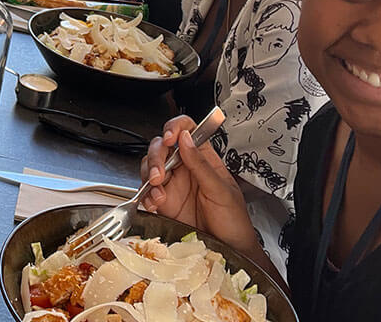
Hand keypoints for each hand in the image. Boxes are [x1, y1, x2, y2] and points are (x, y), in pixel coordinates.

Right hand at [138, 116, 256, 252]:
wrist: (229, 253)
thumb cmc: (234, 221)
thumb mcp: (221, 190)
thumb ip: (201, 164)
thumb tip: (186, 139)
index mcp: (203, 159)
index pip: (187, 131)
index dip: (175, 128)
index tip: (170, 137)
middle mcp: (185, 169)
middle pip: (161, 147)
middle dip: (156, 157)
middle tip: (160, 173)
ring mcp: (173, 185)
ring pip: (150, 167)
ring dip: (149, 176)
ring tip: (158, 190)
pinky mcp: (163, 204)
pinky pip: (146, 192)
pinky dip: (146, 196)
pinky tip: (156, 203)